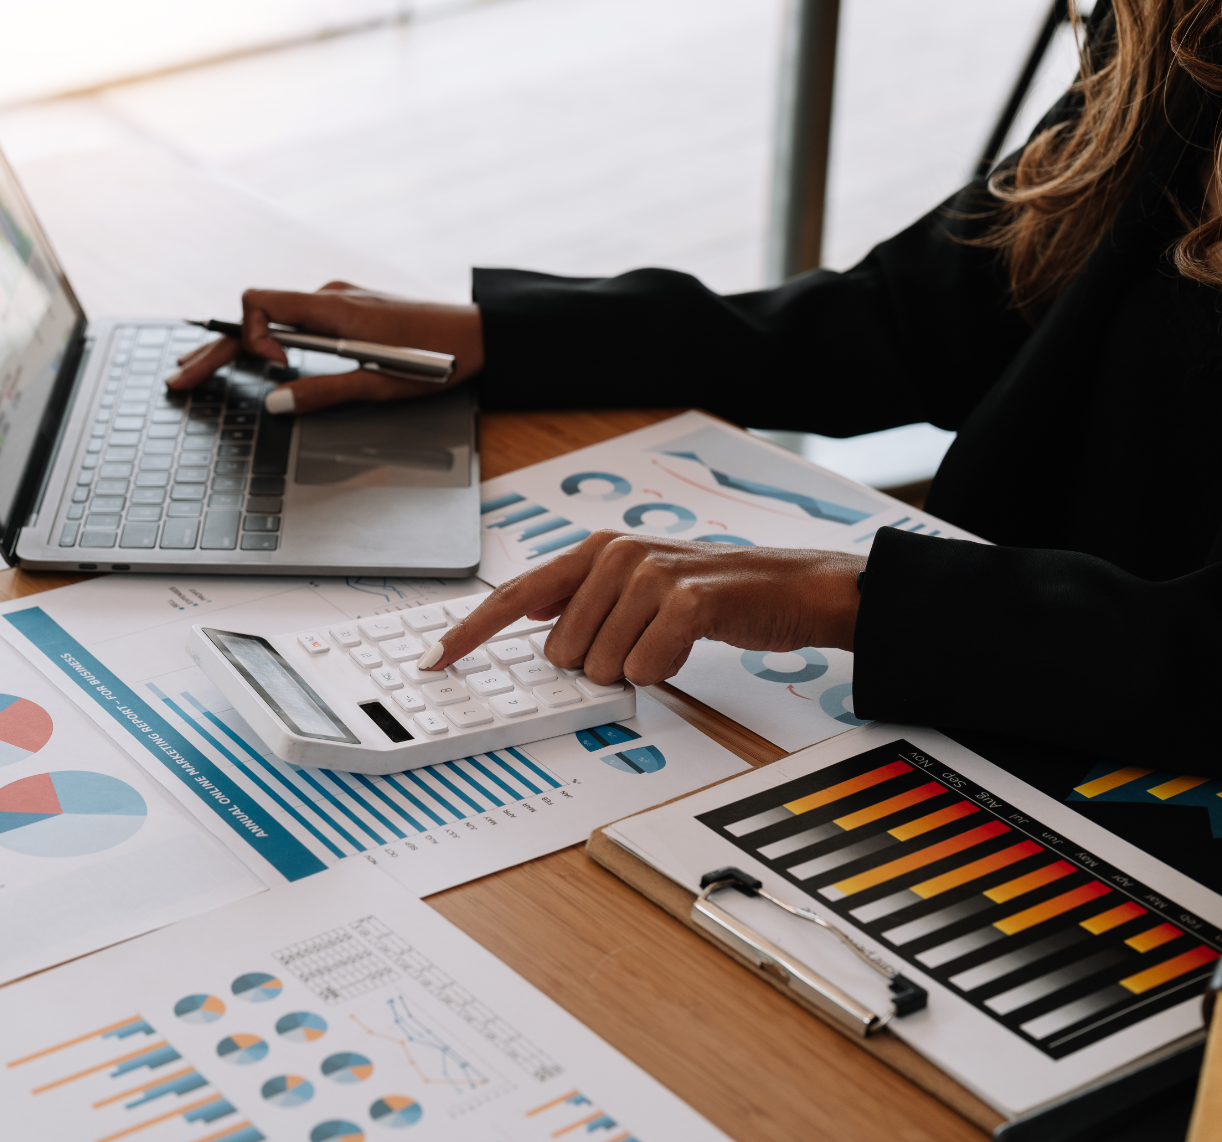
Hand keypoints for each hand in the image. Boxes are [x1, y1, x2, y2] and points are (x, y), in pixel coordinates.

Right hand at [166, 283, 483, 413]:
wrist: (481, 335)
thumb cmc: (439, 359)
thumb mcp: (380, 386)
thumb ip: (324, 392)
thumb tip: (274, 403)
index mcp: (333, 310)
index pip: (260, 303)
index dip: (250, 337)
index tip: (274, 371)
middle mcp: (329, 297)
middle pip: (255, 316)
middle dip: (216, 349)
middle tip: (180, 378)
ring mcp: (337, 301)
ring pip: (272, 318)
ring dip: (237, 344)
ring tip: (201, 369)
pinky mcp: (347, 310)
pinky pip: (294, 319)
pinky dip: (266, 338)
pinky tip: (253, 358)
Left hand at [421, 531, 864, 686]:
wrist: (786, 589)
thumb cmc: (710, 592)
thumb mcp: (636, 584)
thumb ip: (580, 596)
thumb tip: (527, 612)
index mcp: (594, 550)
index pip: (514, 595)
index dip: (471, 631)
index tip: (435, 659)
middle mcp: (614, 554)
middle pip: (561, 650)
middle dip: (598, 663)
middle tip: (642, 640)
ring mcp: (649, 574)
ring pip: (599, 666)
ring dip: (635, 668)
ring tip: (668, 639)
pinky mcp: (685, 600)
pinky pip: (643, 668)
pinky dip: (664, 671)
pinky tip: (686, 645)